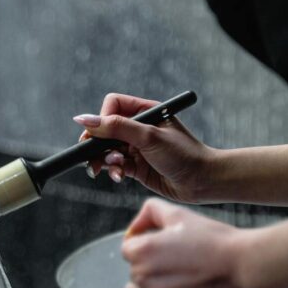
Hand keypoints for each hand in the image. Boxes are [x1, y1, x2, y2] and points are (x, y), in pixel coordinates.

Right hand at [73, 92, 218, 202]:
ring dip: (105, 160)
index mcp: (146, 111)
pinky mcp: (136, 166)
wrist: (203, 182)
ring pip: (108, 150)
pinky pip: (116, 166)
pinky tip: (120, 177)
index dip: (102, 118)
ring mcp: (137, 147)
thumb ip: (116, 127)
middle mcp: (140, 127)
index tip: (98, 134)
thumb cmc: (183, 154)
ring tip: (116, 168)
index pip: (113, 105)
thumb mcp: (148, 137)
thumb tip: (84, 120)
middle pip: (105, 129)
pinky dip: (114, 171)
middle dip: (97, 144)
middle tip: (91, 157)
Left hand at [121, 198, 247, 287]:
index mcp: (141, 251)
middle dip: (150, 266)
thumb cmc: (211, 239)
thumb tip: (133, 230)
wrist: (241, 266)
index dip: (147, 246)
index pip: (128, 250)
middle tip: (178, 263)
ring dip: (148, 287)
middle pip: (133, 271)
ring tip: (174, 281)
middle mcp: (142, 276)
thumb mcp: (179, 214)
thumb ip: (150, 212)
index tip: (168, 249)